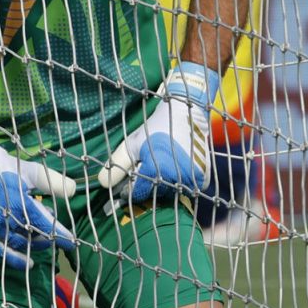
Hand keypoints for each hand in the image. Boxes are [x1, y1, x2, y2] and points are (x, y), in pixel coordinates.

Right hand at [0, 116, 76, 269]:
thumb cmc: (8, 168)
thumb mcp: (32, 172)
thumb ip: (52, 182)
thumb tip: (74, 189)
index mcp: (18, 203)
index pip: (44, 224)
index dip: (60, 234)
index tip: (72, 242)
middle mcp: (6, 218)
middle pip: (33, 236)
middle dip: (48, 238)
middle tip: (59, 237)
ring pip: (20, 244)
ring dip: (34, 244)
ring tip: (45, 240)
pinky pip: (0, 250)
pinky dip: (14, 259)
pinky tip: (28, 263)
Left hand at [96, 63, 220, 204]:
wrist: (186, 113)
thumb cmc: (155, 127)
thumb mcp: (132, 143)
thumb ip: (117, 165)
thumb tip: (103, 184)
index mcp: (158, 170)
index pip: (138, 193)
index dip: (130, 190)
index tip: (127, 184)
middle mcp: (177, 178)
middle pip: (156, 195)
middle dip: (148, 187)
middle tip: (146, 172)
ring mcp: (193, 179)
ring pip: (171, 193)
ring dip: (164, 185)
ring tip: (160, 167)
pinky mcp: (204, 179)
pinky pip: (187, 188)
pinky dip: (179, 183)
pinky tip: (175, 168)